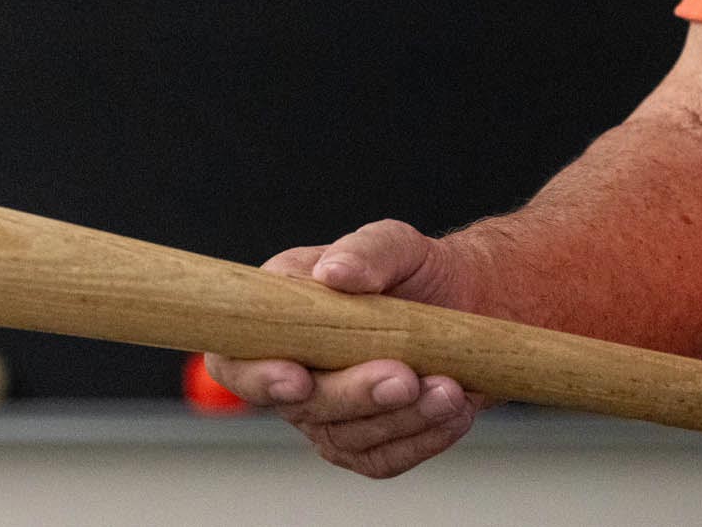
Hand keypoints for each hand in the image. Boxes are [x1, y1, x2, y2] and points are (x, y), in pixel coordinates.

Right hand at [203, 219, 486, 478]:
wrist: (467, 304)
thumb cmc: (413, 271)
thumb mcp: (395, 243)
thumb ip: (364, 251)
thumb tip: (332, 274)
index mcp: (276, 317)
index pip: (234, 360)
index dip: (256, 376)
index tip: (298, 378)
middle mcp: (293, 370)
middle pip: (302, 406)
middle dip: (354, 395)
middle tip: (404, 377)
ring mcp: (328, 414)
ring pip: (350, 437)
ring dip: (402, 417)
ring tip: (448, 388)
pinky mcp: (367, 444)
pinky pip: (386, 457)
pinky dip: (425, 437)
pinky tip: (452, 410)